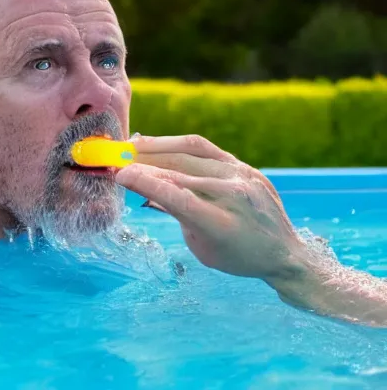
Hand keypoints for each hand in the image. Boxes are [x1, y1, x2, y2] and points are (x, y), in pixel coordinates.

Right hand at [115, 135, 305, 281]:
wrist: (283, 251)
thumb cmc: (237, 256)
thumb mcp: (200, 247)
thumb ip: (177, 213)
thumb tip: (148, 186)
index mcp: (221, 226)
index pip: (178, 198)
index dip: (147, 183)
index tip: (121, 175)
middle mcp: (233, 196)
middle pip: (179, 172)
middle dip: (143, 164)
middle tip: (117, 159)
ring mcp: (242, 176)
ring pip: (190, 153)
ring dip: (157, 148)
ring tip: (132, 146)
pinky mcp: (244, 166)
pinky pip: (206, 148)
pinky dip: (178, 144)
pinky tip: (160, 143)